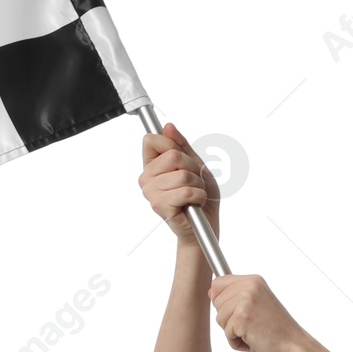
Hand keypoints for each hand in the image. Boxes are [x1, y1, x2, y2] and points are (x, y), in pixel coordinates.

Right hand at [139, 122, 220, 246]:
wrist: (206, 225)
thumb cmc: (200, 196)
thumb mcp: (195, 165)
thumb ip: (181, 145)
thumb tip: (167, 126)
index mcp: (151, 166)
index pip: (151, 139)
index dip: (171, 144)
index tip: (181, 159)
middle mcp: (146, 178)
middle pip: (173, 155)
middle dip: (193, 168)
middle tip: (194, 182)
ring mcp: (150, 192)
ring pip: (183, 175)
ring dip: (198, 186)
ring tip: (194, 196)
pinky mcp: (159, 206)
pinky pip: (186, 191)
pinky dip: (198, 197)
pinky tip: (193, 204)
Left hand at [209, 274, 309, 351]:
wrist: (295, 348)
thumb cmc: (278, 329)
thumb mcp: (258, 302)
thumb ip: (236, 294)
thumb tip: (210, 292)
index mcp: (253, 280)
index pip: (218, 283)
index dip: (221, 300)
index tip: (237, 311)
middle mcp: (249, 287)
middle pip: (216, 301)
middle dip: (229, 318)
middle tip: (252, 324)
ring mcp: (244, 301)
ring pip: (219, 318)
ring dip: (233, 331)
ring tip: (254, 332)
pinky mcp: (241, 318)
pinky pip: (226, 333)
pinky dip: (237, 342)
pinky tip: (255, 341)